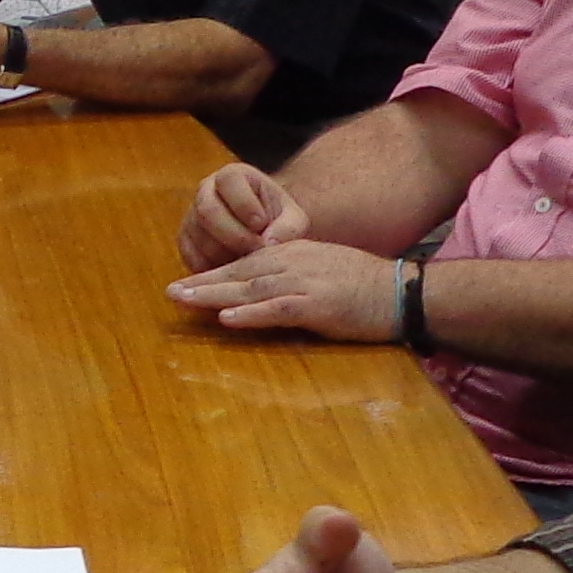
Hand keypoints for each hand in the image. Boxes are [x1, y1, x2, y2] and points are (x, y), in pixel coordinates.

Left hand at [168, 238, 407, 341]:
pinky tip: (227, 318)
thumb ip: (290, 274)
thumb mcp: (320, 268)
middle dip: (202, 283)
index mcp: (292, 253)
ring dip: (215, 296)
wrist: (402, 290)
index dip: (212, 273)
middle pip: (239, 272)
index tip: (184, 284)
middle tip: (170, 292)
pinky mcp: (318, 304)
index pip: (243, 262)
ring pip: (251, 288)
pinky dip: (251, 314)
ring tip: (184, 302)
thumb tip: (258, 289)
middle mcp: (293, 262)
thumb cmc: (363, 284)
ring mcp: (305, 282)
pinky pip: (277, 309)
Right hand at [179, 161, 307, 271]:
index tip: (262, 224)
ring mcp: (192, 216)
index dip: (243, 203)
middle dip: (234, 235)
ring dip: (226, 254)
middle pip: (207, 210)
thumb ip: (288, 228)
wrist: (266, 235)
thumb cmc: (280, 221)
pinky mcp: (186, 241)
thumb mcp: (294, 220)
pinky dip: (213, 268)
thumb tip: (269, 243)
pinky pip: (192, 257)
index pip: (228, 180)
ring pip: (200, 237)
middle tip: (256, 250)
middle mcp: (206, 190)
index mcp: (233, 176)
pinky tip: (234, 270)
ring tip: (250, 262)